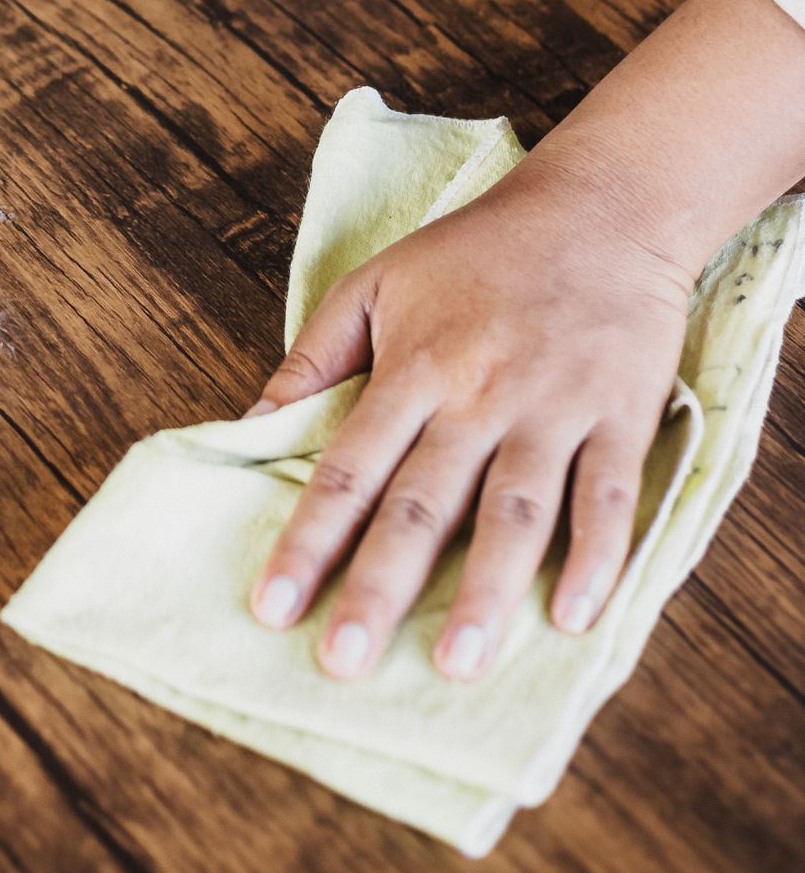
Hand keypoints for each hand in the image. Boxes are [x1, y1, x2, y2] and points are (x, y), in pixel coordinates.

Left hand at [248, 152, 692, 680]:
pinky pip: (610, 496)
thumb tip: (250, 425)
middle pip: (423, 503)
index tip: (271, 608)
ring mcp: (554, 408)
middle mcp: (480, 395)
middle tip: (343, 662)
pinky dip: (597, 558)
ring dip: (486, 593)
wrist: (600, 206)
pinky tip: (573, 618)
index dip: (307, 540)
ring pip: (516, 513)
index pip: (348, 467)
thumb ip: (313, 358)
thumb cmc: (476, 251)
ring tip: (455, 666)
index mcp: (414, 366)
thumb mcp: (375, 282)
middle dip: (379, 586)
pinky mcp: (622, 416)